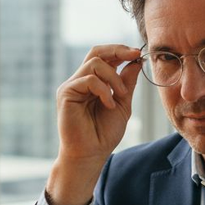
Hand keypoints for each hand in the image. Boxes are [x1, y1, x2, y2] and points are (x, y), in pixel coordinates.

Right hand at [46, 44, 141, 204]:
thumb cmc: (104, 134)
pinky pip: (88, 79)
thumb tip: (135, 62)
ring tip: (121, 95)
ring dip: (114, 77)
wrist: (91, 154)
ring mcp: (72, 86)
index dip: (121, 51)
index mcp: (93, 82)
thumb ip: (126, 83)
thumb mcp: (122, 104)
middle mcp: (80, 81)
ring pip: (94, 63)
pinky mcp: (66, 93)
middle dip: (117, 50)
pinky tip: (109, 105)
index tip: (138, 53)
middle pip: (96, 52)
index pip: (104, 57)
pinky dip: (103, 90)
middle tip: (134, 54)